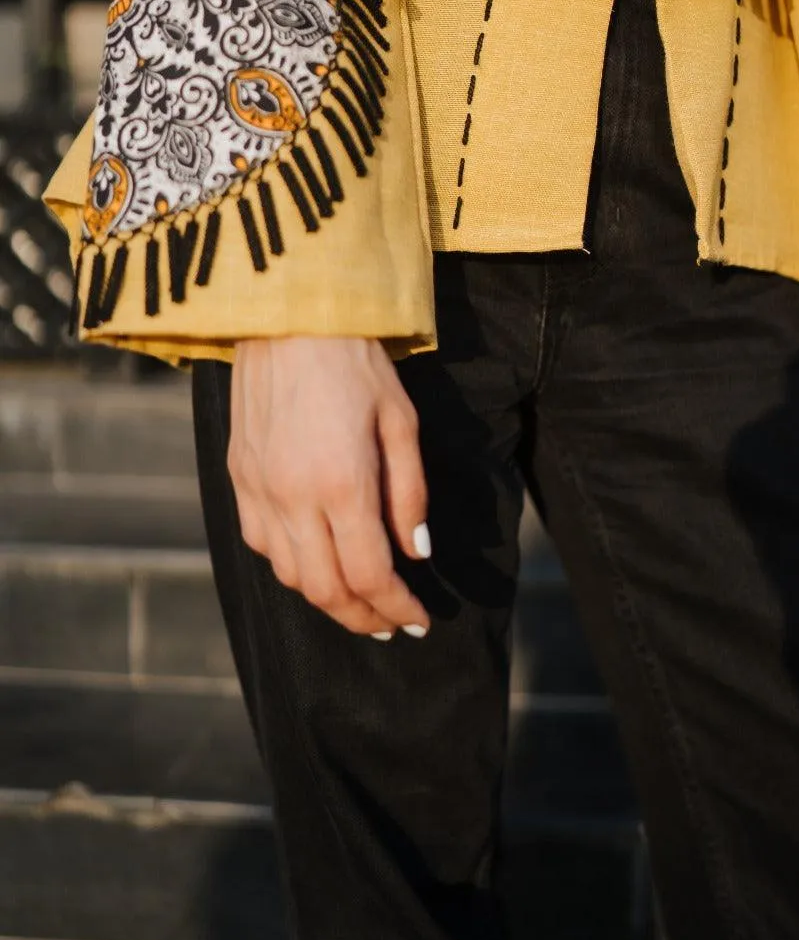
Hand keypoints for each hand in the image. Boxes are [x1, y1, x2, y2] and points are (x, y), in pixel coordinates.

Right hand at [229, 336, 431, 638]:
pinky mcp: (238, 477)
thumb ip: (409, 493)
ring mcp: (259, 490)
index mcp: (343, 484)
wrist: (288, 315)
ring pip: (289, 575)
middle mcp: (294, 497)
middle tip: (390, 624)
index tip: (419, 621)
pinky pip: (261, 543)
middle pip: (325, 590)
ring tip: (358, 601)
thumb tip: (416, 552)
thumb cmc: (357, 362)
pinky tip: (315, 561)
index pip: (370, 574)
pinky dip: (290, 566)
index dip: (396, 607)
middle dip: (362, 617)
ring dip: (325, 598)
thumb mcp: (401, 422)